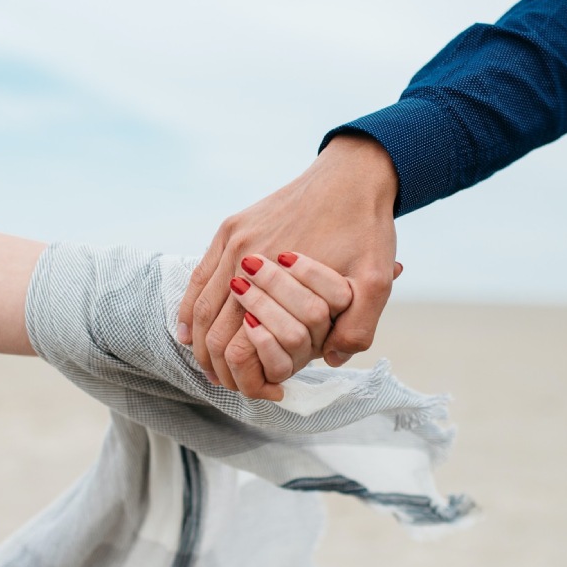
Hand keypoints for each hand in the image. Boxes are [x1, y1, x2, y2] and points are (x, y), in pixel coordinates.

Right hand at [178, 133, 399, 397]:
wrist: (354, 174)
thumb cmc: (367, 228)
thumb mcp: (376, 281)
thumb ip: (357, 328)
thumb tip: (327, 361)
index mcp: (277, 273)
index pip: (240, 344)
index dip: (246, 377)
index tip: (265, 392)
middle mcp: (245, 254)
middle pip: (212, 329)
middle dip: (218, 367)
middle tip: (233, 386)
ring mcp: (233, 238)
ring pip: (199, 305)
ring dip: (200, 342)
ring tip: (212, 367)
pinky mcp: (231, 226)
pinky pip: (199, 275)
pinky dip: (190, 308)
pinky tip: (189, 330)